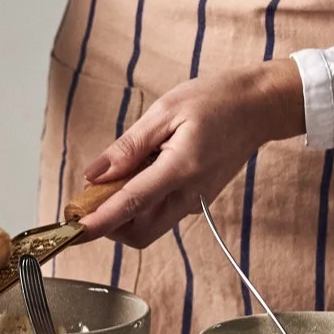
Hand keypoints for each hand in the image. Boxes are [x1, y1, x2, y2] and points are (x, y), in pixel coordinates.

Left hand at [79, 60, 304, 248]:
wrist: (259, 107)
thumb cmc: (216, 101)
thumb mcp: (166, 111)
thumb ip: (129, 146)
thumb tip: (95, 174)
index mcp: (180, 170)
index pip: (131, 206)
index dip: (99, 223)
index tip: (74, 232)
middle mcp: (190, 195)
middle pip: (140, 233)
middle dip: (110, 224)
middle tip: (92, 195)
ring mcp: (196, 202)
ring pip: (150, 226)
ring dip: (126, 212)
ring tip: (123, 172)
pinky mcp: (197, 200)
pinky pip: (163, 211)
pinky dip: (143, 202)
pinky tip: (146, 169)